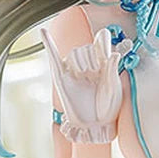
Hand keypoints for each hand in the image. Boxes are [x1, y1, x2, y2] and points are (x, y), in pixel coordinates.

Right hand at [40, 27, 124, 143]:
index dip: (103, 39)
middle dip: (92, 59)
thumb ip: (112, 70)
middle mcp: (88, 64)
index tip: (105, 36)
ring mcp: (74, 70)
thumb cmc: (108, 108)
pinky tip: (43, 31)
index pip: (101, 42)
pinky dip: (48, 44)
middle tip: (95, 75)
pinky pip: (53, 57)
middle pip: (87, 48)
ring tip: (85, 77)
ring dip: (81, 62)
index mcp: (103, 64)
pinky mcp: (61, 77)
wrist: (94, 126)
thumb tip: (115, 53)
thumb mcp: (114, 90)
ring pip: (75, 53)